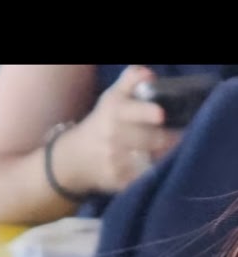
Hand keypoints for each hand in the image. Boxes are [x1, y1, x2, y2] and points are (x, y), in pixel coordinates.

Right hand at [55, 65, 180, 197]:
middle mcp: (113, 137)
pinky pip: (145, 176)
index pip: (133, 112)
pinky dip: (155, 171)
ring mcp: (116, 162)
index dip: (147, 113)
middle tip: (180, 134)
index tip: (161, 115)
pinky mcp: (120, 182)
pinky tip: (157, 164)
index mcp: (114, 112)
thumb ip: (131, 79)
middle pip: (151, 139)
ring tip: (171, 149)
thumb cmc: (103, 122)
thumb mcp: (112, 97)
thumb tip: (150, 74)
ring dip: (165, 154)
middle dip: (169, 137)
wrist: (76, 158)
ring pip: (151, 159)